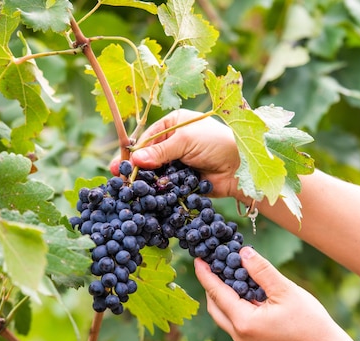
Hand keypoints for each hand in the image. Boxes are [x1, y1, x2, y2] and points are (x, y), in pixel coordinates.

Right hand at [110, 109, 242, 199]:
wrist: (240, 167)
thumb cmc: (216, 143)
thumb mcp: (185, 141)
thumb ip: (160, 152)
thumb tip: (136, 159)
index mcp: (173, 124)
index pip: (147, 138)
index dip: (134, 152)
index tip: (120, 164)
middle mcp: (174, 142)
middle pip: (149, 156)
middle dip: (136, 168)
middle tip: (119, 178)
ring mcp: (178, 162)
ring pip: (156, 173)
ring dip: (146, 181)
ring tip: (130, 190)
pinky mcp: (183, 180)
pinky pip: (167, 186)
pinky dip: (159, 191)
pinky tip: (147, 197)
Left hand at [194, 246, 354, 340]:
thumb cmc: (309, 321)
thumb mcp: (285, 290)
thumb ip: (261, 270)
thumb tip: (242, 252)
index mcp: (244, 323)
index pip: (217, 293)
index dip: (206, 275)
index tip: (198, 259)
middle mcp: (240, 335)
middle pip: (214, 306)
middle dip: (210, 285)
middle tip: (212, 263)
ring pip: (222, 315)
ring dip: (221, 295)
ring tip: (226, 272)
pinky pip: (234, 321)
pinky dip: (232, 304)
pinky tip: (242, 289)